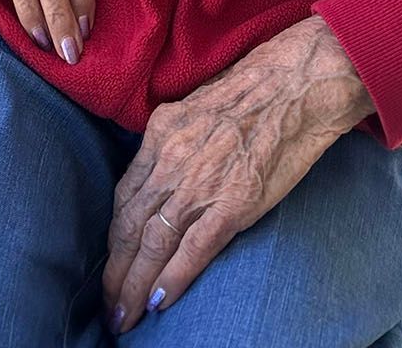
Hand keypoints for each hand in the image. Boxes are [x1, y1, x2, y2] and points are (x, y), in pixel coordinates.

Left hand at [103, 15, 373, 332]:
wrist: (294, 83)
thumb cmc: (253, 91)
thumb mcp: (196, 107)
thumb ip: (174, 141)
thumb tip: (162, 175)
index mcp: (160, 134)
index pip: (124, 197)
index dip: (112, 238)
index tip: (108, 266)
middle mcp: (171, 159)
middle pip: (129, 226)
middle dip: (115, 271)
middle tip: (107, 306)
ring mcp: (200, 182)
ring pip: (154, 242)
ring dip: (134, 285)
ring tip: (122, 317)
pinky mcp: (233, 202)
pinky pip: (194, 248)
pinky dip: (173, 278)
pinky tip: (158, 303)